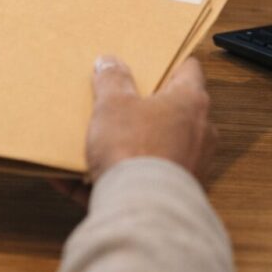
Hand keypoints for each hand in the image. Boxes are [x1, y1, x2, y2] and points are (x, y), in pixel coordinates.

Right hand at [86, 56, 216, 183]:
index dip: (169, 62)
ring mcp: (191, 167)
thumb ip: (111, 80)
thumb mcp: (113, 105)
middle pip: (172, 112)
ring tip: (93, 143)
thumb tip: (110, 63)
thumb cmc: (134, 151)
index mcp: (190, 103)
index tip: (153, 60)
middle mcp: (199, 134)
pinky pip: (141, 181)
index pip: (188, 70)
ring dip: (129, 145)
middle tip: (118, 100)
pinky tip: (73, 179)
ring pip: (157, 148)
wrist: (141, 211)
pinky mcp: (174, 196)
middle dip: (145, 107)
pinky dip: (113, 178)